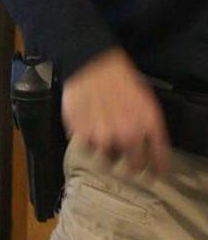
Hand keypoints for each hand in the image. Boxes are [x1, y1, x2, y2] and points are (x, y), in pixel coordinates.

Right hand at [61, 47, 168, 178]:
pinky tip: (88, 129)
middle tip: (127, 162)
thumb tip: (150, 150)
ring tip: (104, 143)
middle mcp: (127, 135)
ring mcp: (102, 136)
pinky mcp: (80, 133)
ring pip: (107, 161)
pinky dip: (87, 142)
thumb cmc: (120, 79)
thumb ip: (149, 128)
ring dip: (106, 155)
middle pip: (133, 167)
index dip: (158, 170)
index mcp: (148, 126)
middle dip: (132, 167)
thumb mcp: (146, 102)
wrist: (91, 64)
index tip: (154, 175)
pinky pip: (86, 147)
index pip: (159, 160)